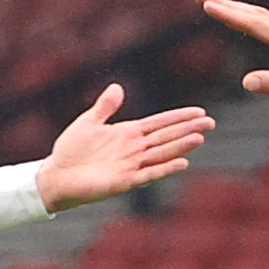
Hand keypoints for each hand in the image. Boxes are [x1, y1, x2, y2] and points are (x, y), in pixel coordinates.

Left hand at [34, 84, 212, 214]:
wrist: (56, 175)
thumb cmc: (70, 150)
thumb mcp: (88, 122)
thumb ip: (105, 107)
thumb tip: (118, 87)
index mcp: (128, 133)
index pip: (160, 123)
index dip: (179, 117)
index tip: (199, 112)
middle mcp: (134, 149)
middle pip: (167, 136)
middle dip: (188, 129)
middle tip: (211, 122)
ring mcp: (131, 165)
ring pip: (162, 153)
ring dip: (181, 146)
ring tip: (200, 138)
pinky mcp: (124, 181)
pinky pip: (149, 174)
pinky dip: (165, 169)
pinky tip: (182, 162)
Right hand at [193, 0, 268, 118]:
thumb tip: (246, 81)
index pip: (253, 24)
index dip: (228, 14)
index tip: (205, 4)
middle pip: (252, 13)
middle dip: (224, 3)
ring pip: (259, 15)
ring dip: (235, 7)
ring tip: (213, 3)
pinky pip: (267, 23)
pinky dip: (250, 17)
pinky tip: (245, 20)